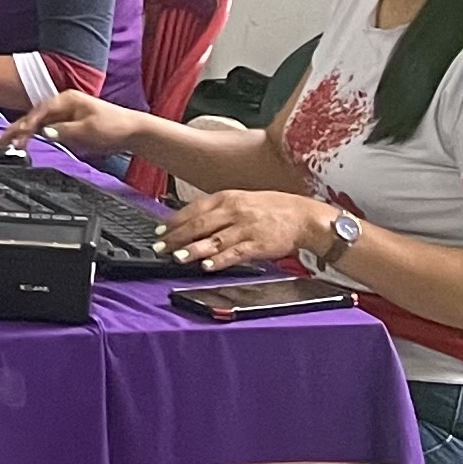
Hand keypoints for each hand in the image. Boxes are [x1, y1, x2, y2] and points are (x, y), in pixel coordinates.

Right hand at [0, 91, 146, 158]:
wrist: (132, 131)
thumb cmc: (114, 126)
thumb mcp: (87, 130)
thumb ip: (63, 131)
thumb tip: (44, 132)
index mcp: (67, 99)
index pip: (40, 111)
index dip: (27, 123)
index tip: (17, 134)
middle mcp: (64, 104)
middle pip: (35, 115)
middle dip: (19, 127)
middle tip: (3, 139)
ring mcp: (66, 113)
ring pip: (39, 122)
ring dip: (25, 132)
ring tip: (10, 142)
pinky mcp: (69, 123)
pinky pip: (47, 127)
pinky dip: (36, 134)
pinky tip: (28, 140)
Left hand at [157, 189, 333, 273]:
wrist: (303, 216)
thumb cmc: (272, 209)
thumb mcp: (242, 200)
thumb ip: (218, 210)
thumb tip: (192, 222)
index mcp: (228, 198)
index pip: (194, 209)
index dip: (174, 221)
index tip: (159, 231)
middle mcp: (234, 211)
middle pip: (199, 225)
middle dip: (176, 237)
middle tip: (160, 247)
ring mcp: (246, 228)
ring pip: (214, 239)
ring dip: (193, 250)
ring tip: (178, 257)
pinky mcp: (258, 244)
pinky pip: (235, 253)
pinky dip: (220, 260)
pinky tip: (207, 266)